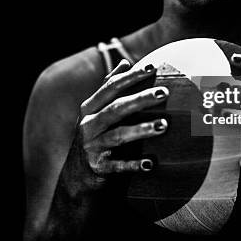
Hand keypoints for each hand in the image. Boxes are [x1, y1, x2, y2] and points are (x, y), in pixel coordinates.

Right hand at [65, 58, 168, 191]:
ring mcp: (91, 147)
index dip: (131, 76)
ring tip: (164, 125)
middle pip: (117, 108)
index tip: (152, 66)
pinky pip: (118, 166)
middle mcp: (88, 125)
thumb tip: (125, 62)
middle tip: (164, 92)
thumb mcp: (96, 112)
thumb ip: (109, 88)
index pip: (111, 87)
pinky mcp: (97, 168)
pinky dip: (134, 164)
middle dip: (141, 99)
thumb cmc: (95, 138)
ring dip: (141, 129)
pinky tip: (151, 164)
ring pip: (118, 135)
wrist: (75, 178)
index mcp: (90, 108)